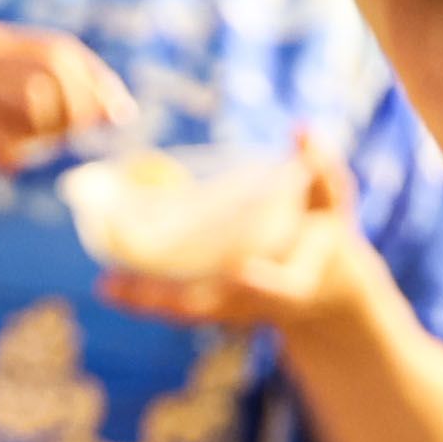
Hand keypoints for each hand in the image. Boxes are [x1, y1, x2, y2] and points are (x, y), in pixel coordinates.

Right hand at [0, 21, 133, 179]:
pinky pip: (2, 134)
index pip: (59, 50)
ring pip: (35, 94)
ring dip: (49, 128)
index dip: (98, 80)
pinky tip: (5, 166)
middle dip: (83, 104)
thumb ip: (47, 105)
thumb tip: (118, 110)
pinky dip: (16, 151)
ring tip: (31, 148)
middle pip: (53, 68)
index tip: (121, 112)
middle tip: (85, 135)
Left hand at [99, 137, 389, 338]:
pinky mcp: (212, 311)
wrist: (321, 286)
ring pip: (191, 313)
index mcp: (300, 280)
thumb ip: (321, 167)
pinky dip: (144, 303)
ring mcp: (235, 312)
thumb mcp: (332, 198)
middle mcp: (262, 304)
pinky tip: (110, 289)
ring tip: (111, 287)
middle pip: (220, 308)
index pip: (285, 288)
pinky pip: (176, 310)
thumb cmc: (325, 232)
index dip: (265, 284)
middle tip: (140, 285)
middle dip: (179, 299)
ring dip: (150, 303)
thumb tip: (302, 128)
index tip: (242, 270)